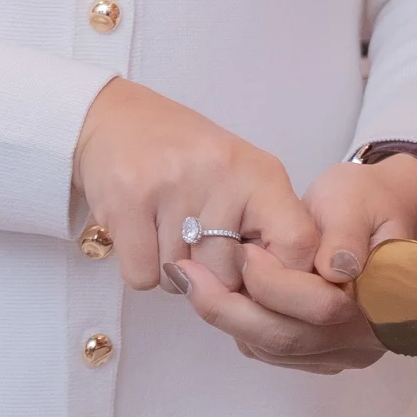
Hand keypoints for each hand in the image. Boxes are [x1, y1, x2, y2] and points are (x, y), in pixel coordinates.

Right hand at [72, 78, 317, 293]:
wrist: (118, 118)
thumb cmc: (188, 156)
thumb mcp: (243, 176)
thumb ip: (268, 228)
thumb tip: (280, 298)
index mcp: (261, 172)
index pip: (299, 246)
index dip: (280, 278)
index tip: (253, 271)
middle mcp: (221, 175)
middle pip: (229, 276)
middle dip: (212, 276)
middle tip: (196, 240)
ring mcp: (172, 186)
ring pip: (183, 280)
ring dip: (174, 270)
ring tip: (167, 228)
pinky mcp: (128, 199)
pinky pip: (144, 277)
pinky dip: (142, 268)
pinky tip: (143, 232)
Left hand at [167, 156, 416, 373]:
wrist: (370, 216)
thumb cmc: (365, 203)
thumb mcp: (357, 204)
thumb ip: (346, 234)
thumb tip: (336, 267)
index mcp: (384, 306)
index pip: (321, 310)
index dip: (277, 285)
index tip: (243, 251)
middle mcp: (361, 342)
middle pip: (287, 338)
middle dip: (231, 307)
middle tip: (188, 272)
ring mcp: (335, 353)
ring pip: (270, 348)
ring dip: (226, 315)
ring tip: (191, 277)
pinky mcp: (311, 352)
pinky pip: (265, 348)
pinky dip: (235, 321)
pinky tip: (212, 290)